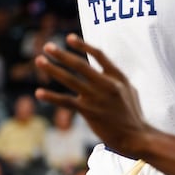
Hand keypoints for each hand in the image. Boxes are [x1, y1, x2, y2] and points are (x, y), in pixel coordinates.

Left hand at [35, 34, 151, 155]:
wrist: (135, 137)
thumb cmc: (132, 113)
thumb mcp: (129, 90)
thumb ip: (115, 77)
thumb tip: (103, 67)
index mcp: (117, 77)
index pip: (99, 55)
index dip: (83, 45)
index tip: (69, 38)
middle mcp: (106, 84)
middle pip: (80, 65)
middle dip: (62, 54)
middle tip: (47, 46)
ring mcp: (96, 98)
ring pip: (70, 80)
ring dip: (52, 69)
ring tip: (39, 60)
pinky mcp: (88, 112)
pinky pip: (66, 101)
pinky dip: (51, 96)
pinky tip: (39, 92)